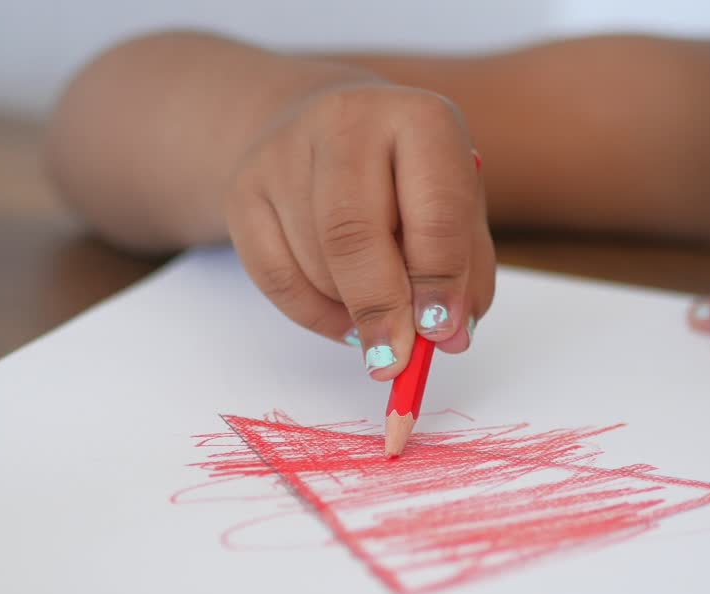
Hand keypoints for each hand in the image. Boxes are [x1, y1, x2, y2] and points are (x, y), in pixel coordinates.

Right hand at [223, 82, 493, 379]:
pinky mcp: (243, 188)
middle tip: (395, 358)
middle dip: (380, 307)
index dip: (439, 282)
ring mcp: (284, 151)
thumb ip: (466, 272)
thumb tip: (450, 337)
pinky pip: (273, 276)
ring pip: (313, 261)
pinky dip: (312, 314)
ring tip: (376, 315)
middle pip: (353, 234)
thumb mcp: (458, 209)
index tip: (439, 333)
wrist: (328, 129)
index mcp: (420, 118)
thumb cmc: (408, 179)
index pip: (433, 210)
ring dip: (349, 309)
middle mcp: (346, 121)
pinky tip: (342, 316)